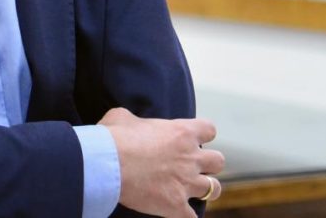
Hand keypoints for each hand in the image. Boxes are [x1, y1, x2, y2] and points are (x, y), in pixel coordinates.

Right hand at [100, 107, 224, 217]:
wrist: (107, 165)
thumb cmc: (113, 137)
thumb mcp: (122, 117)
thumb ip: (135, 120)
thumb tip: (131, 124)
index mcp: (181, 132)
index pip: (208, 129)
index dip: (202, 134)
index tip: (191, 138)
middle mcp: (190, 157)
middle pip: (218, 161)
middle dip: (208, 164)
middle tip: (190, 165)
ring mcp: (186, 183)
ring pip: (214, 189)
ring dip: (204, 189)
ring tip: (189, 189)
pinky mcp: (176, 205)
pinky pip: (193, 216)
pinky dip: (185, 215)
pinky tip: (176, 211)